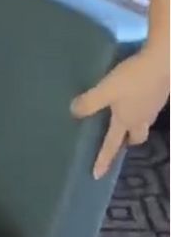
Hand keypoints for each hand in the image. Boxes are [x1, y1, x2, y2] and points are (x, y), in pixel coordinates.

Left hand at [71, 46, 169, 178]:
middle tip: (118, 140)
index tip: (97, 175)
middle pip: (136, 137)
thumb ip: (89, 102)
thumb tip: (74, 112)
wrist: (165, 61)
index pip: (112, 146)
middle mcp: (143, 119)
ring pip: (144, 123)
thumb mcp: (105, 90)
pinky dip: (142, 109)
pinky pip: (149, 109)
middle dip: (127, 141)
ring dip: (135, 125)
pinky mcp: (161, 94)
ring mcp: (154, 107)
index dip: (104, 160)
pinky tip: (136, 98)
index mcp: (127, 121)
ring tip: (124, 118)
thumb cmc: (133, 78)